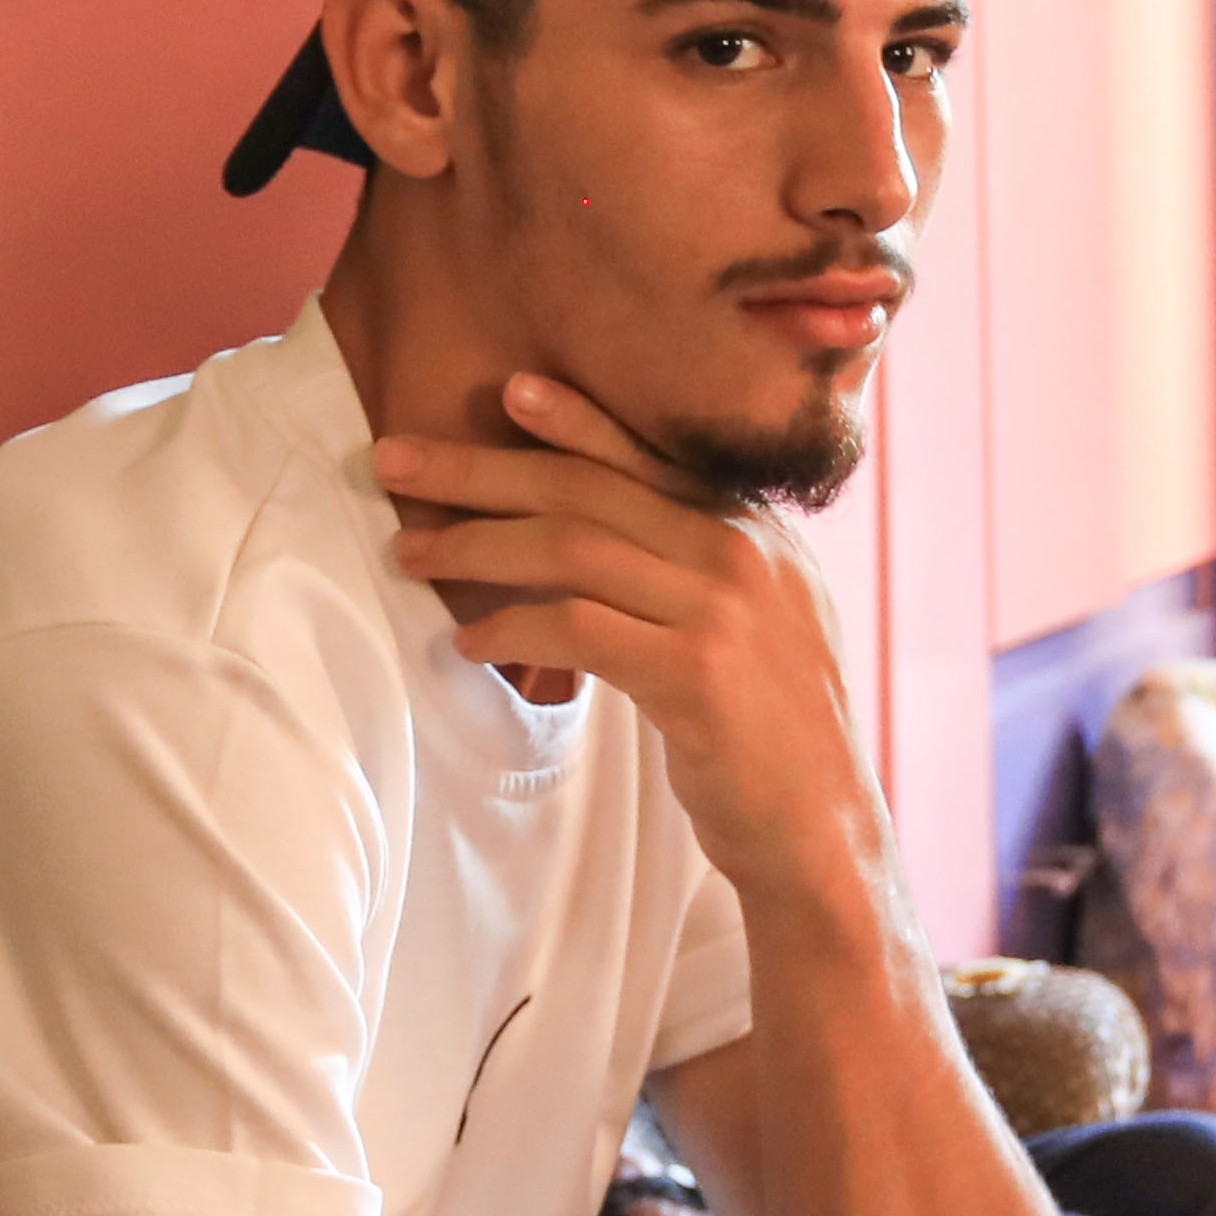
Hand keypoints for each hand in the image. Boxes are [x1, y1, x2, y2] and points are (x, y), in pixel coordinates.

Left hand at [373, 376, 873, 897]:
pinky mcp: (697, 675)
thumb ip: (694, 568)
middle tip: (394, 460)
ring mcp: (723, 610)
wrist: (822, 826)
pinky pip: (579, 629)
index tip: (506, 389)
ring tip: (411, 553)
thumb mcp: (749, 622)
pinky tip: (467, 643)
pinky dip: (511, 629)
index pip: (649, 453)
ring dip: (476, 546)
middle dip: (480, 470)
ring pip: (572, 549)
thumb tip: (599, 538)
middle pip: (586, 488)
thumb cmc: (764, 730)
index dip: (575, 417)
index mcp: (755, 528)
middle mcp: (743, 551)